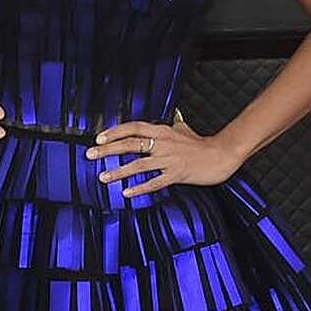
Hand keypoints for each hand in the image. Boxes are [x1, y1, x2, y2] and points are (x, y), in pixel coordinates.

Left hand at [84, 112, 238, 196]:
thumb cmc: (201, 143)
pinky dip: (139, 188)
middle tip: (90, 154)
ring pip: (139, 165)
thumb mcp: (183, 129)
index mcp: (162, 131)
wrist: (220, 155)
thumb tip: (171, 118)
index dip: (115, 132)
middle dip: (108, 150)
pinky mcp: (176, 174)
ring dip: (119, 171)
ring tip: (103, 177)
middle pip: (130, 144)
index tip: (99, 138)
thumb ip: (173, 124)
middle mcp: (163, 143)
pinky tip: (126, 193)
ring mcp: (169, 159)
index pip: (133, 128)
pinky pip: (154, 182)